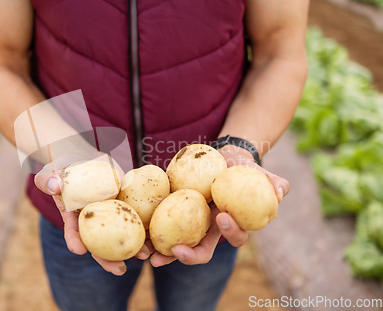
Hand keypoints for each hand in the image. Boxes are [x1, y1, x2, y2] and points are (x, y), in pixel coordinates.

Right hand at [34, 159, 149, 275]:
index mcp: (73, 217)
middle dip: (108, 259)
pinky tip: (155, 237)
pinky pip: (135, 218)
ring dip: (132, 248)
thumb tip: (54, 185)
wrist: (83, 159)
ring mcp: (109, 215)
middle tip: (119, 269)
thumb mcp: (51, 172)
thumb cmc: (63, 168)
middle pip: (99, 243)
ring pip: (120, 235)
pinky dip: (144, 228)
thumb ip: (47, 179)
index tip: (79, 250)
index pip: (73, 232)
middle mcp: (92, 221)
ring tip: (144, 256)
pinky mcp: (124, 205)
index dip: (75, 241)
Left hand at [150, 145, 288, 266]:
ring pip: (176, 245)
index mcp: (232, 224)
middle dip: (188, 256)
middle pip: (200, 251)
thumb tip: (280, 193)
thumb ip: (275, 183)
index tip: (222, 215)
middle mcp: (210, 230)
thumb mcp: (260, 174)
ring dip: (161, 252)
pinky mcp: (173, 214)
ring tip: (147, 254)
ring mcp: (190, 224)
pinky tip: (138, 234)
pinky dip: (149, 233)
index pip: (234, 237)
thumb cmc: (244, 169)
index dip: (230, 232)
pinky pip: (161, 227)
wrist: (222, 160)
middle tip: (176, 251)